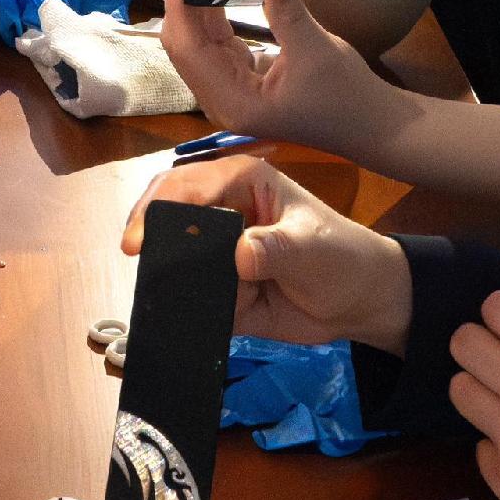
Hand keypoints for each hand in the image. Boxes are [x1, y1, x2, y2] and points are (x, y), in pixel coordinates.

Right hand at [128, 156, 412, 351]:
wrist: (360, 302)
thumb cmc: (341, 257)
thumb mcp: (312, 247)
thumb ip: (275, 247)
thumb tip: (239, 255)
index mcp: (240, 183)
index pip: (186, 185)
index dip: (159, 208)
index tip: (139, 240)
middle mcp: (220, 214)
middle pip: (167, 216)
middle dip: (151, 236)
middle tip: (138, 260)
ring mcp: (216, 254)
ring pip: (173, 259)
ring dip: (165, 275)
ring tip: (160, 292)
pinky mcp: (218, 290)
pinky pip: (190, 298)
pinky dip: (182, 307)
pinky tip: (179, 316)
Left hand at [163, 0, 408, 160]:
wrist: (371, 125)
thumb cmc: (346, 95)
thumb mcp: (316, 50)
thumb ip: (286, 12)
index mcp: (234, 102)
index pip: (189, 51)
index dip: (179, 9)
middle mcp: (224, 102)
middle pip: (188, 51)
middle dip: (185, 8)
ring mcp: (234, 95)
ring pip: (203, 49)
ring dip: (200, 13)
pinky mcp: (247, 86)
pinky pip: (222, 51)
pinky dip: (219, 23)